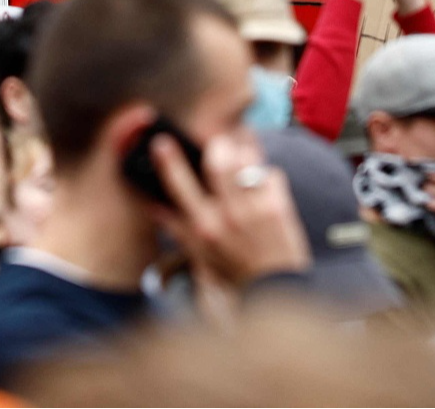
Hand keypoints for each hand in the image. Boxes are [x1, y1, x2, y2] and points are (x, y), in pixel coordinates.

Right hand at [150, 130, 310, 288]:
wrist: (274, 291)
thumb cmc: (235, 275)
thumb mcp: (198, 256)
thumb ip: (177, 228)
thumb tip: (155, 206)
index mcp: (203, 227)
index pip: (178, 185)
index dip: (168, 161)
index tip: (162, 144)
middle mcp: (227, 216)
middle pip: (217, 161)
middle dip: (217, 146)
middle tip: (219, 145)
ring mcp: (255, 209)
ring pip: (246, 160)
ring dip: (244, 154)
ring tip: (243, 158)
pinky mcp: (279, 207)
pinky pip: (271, 173)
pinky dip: (267, 175)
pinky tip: (264, 185)